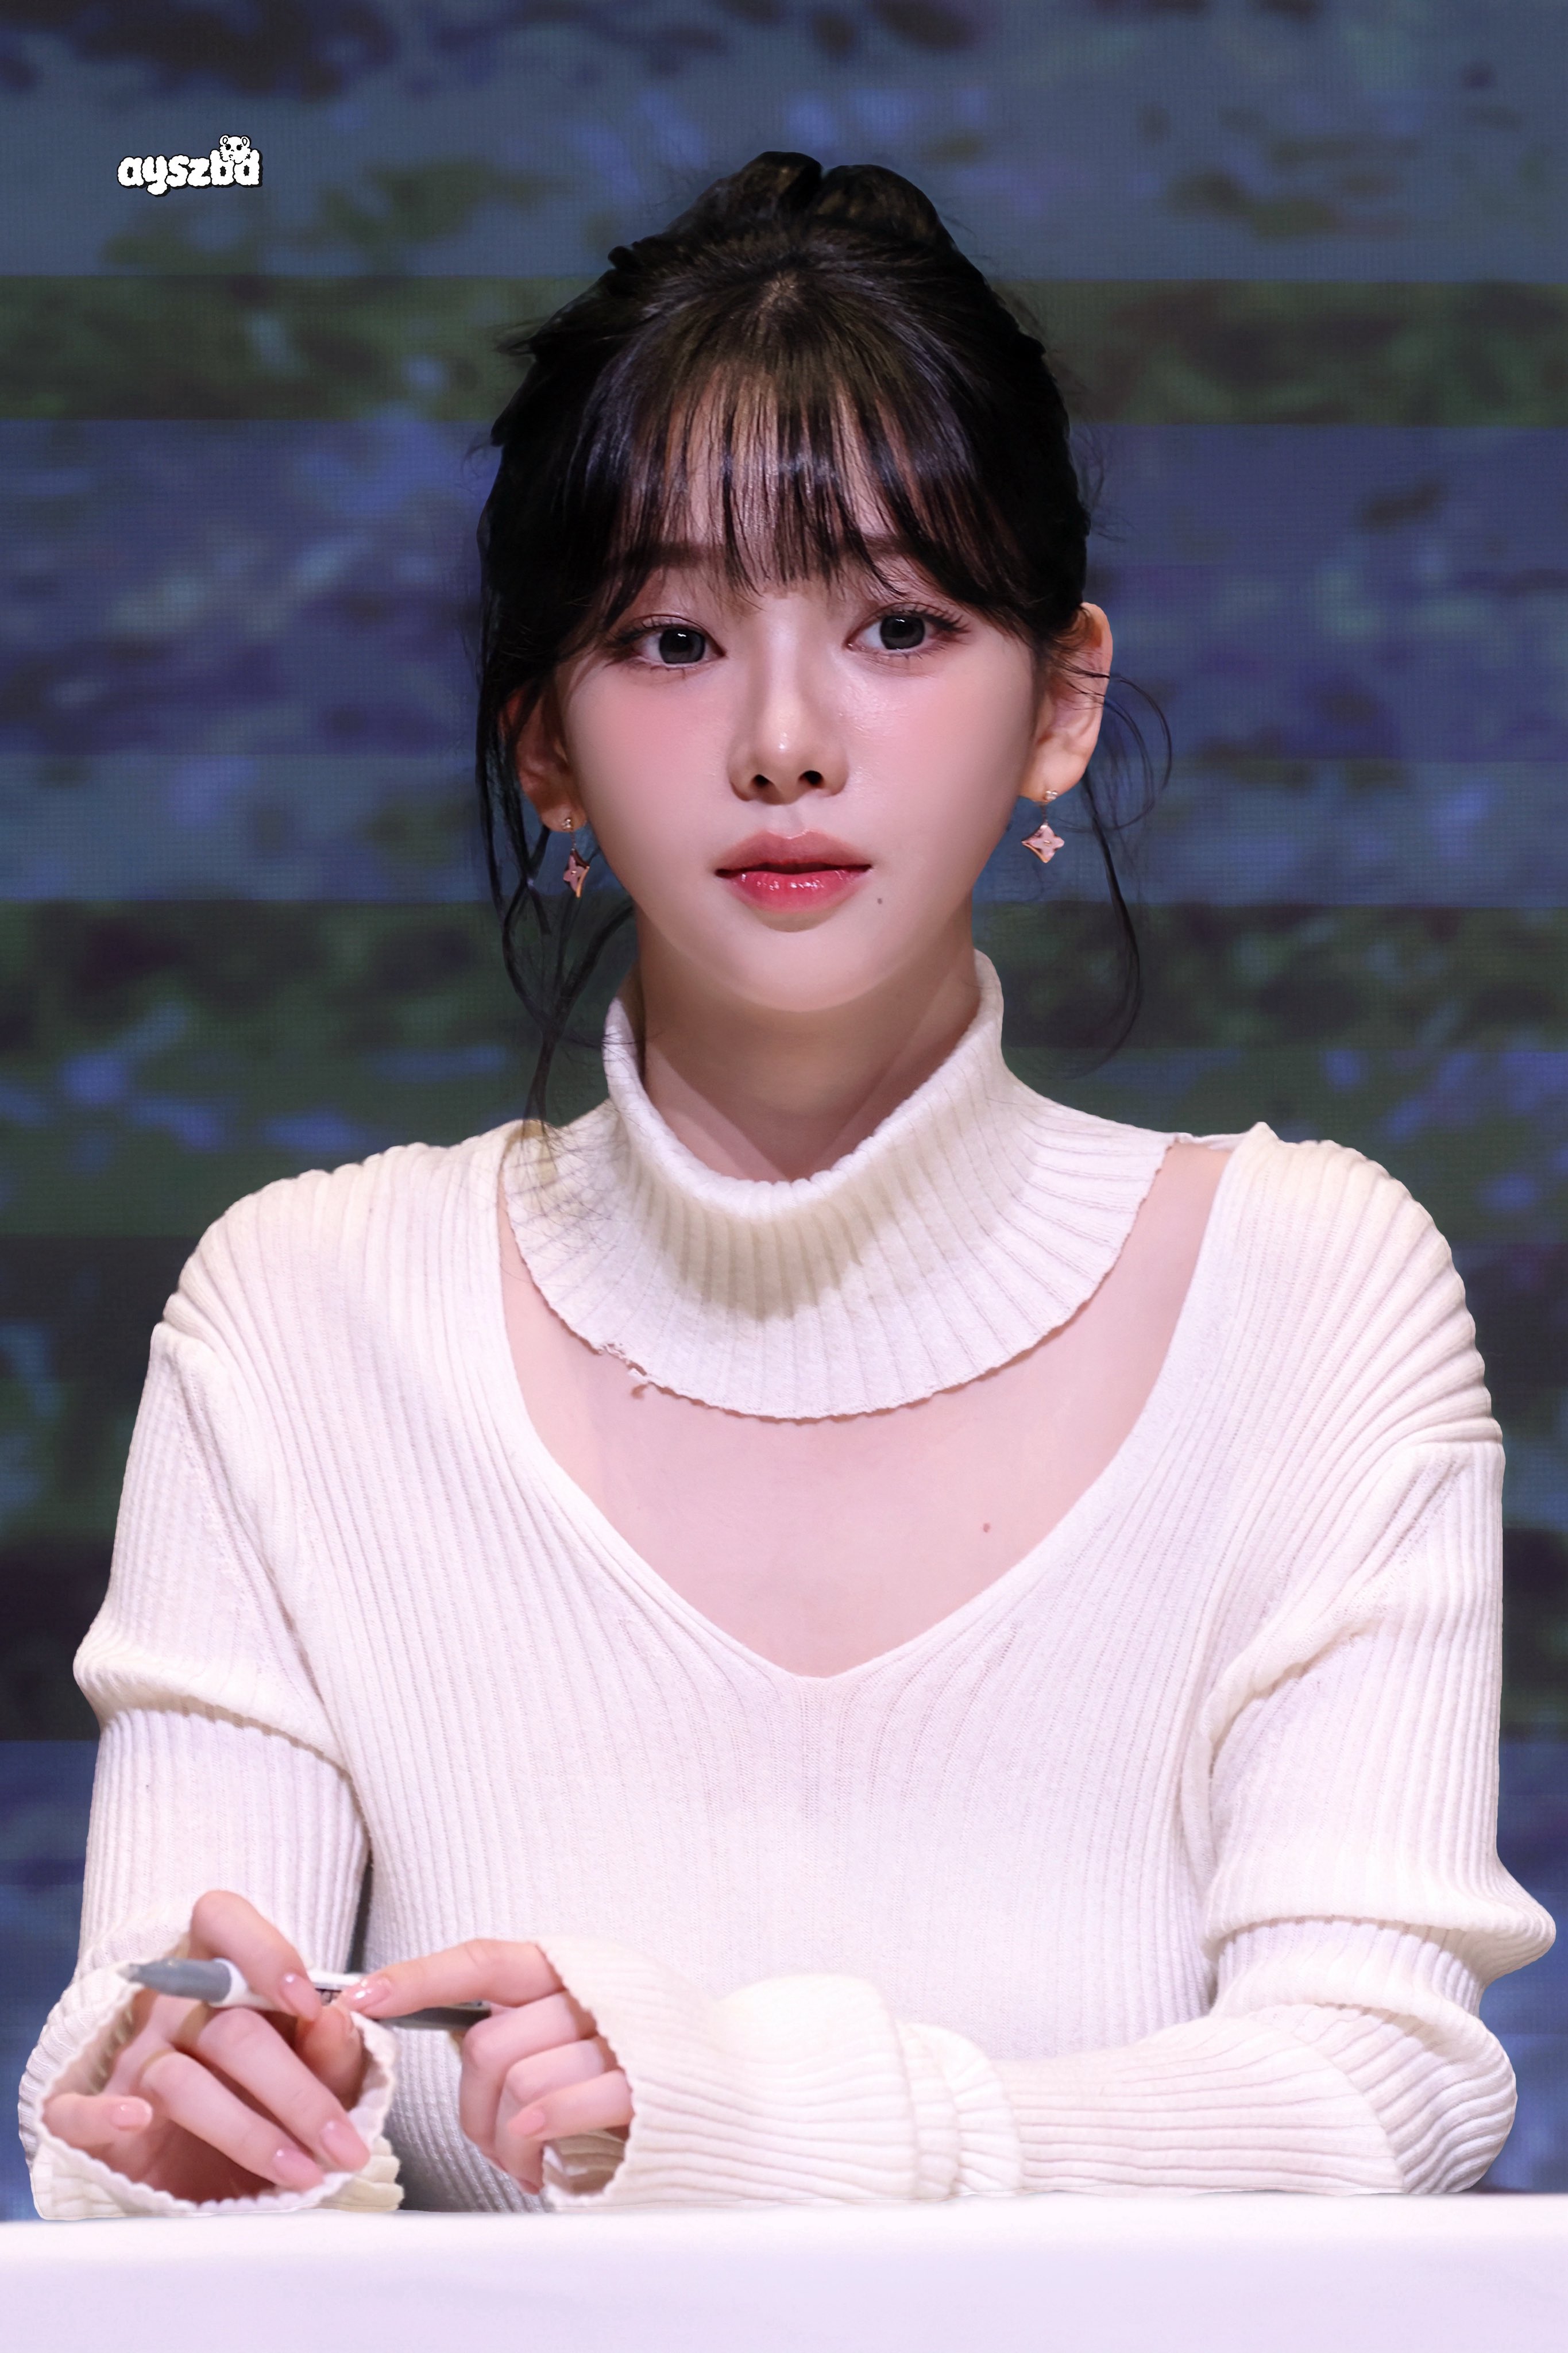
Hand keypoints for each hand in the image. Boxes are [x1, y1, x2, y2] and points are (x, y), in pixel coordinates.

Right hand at [44, 1890, 371, 2203]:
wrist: (214, 2176)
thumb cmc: (269, 2105)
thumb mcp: (316, 2075)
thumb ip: (332, 2049)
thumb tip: (336, 2019)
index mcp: (219, 1974)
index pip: (221, 1919)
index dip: (264, 1952)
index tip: (309, 2006)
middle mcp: (169, 2009)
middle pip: (229, 2029)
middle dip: (298, 2092)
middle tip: (343, 2143)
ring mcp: (129, 2063)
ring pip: (182, 2082)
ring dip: (251, 2134)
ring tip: (304, 2173)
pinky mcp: (90, 2122)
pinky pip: (74, 2110)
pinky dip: (100, 2114)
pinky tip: (137, 2120)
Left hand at [347, 1939, 630, 2193]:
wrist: (744, 2089)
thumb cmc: (645, 2061)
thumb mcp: (582, 2025)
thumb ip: (524, 2022)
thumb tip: (441, 2036)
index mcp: (569, 1967)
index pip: (483, 1960)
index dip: (418, 1976)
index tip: (362, 1996)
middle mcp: (592, 1991)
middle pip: (491, 2042)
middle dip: (476, 2105)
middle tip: (496, 2139)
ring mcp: (623, 2035)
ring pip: (521, 2082)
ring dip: (508, 2138)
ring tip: (526, 2160)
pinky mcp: (648, 2084)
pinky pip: (566, 2105)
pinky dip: (541, 2135)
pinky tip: (542, 2158)